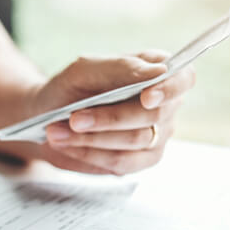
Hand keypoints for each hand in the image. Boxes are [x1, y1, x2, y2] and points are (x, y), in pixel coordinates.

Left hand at [29, 51, 194, 174]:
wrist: (47, 116)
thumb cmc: (71, 87)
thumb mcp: (86, 69)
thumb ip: (120, 67)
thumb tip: (158, 72)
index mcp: (157, 72)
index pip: (183, 78)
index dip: (169, 89)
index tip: (146, 98)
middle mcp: (165, 105)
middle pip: (153, 116)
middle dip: (110, 118)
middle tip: (73, 118)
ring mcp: (156, 135)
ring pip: (135, 140)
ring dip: (92, 138)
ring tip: (56, 131)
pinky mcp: (140, 161)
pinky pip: (122, 162)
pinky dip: (91, 154)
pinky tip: (67, 145)